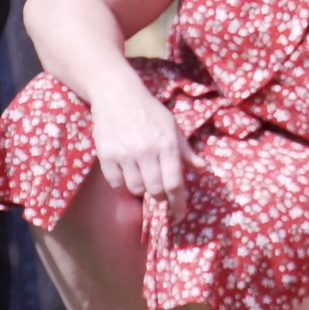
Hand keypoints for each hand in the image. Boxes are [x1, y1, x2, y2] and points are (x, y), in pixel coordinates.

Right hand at [92, 88, 206, 218]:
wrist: (117, 95)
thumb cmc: (150, 111)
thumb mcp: (173, 127)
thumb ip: (186, 150)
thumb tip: (202, 167)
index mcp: (167, 146)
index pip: (174, 183)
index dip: (178, 203)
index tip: (179, 215)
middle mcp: (147, 152)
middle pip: (155, 190)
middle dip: (160, 196)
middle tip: (160, 192)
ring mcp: (125, 154)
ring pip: (136, 188)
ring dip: (141, 190)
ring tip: (143, 179)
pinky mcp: (106, 155)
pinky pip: (116, 183)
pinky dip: (123, 185)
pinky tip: (127, 176)